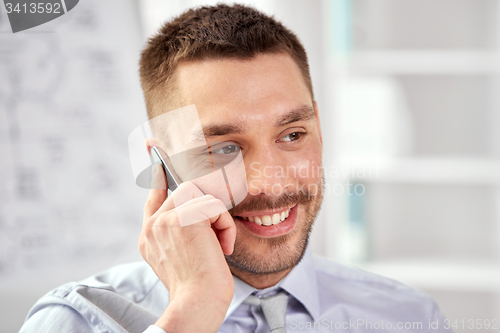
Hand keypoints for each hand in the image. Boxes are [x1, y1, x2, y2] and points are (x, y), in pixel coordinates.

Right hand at [139, 165, 235, 331]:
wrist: (199, 304)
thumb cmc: (199, 285)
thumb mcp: (185, 254)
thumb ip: (182, 229)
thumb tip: (199, 202)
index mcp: (150, 235)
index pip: (153, 195)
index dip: (157, 174)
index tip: (152, 146)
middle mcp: (152, 226)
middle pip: (186, 190)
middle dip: (210, 204)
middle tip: (220, 231)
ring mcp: (164, 221)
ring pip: (201, 195)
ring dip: (218, 219)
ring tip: (218, 244)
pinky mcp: (182, 219)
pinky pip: (214, 206)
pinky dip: (225, 226)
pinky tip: (222, 247)